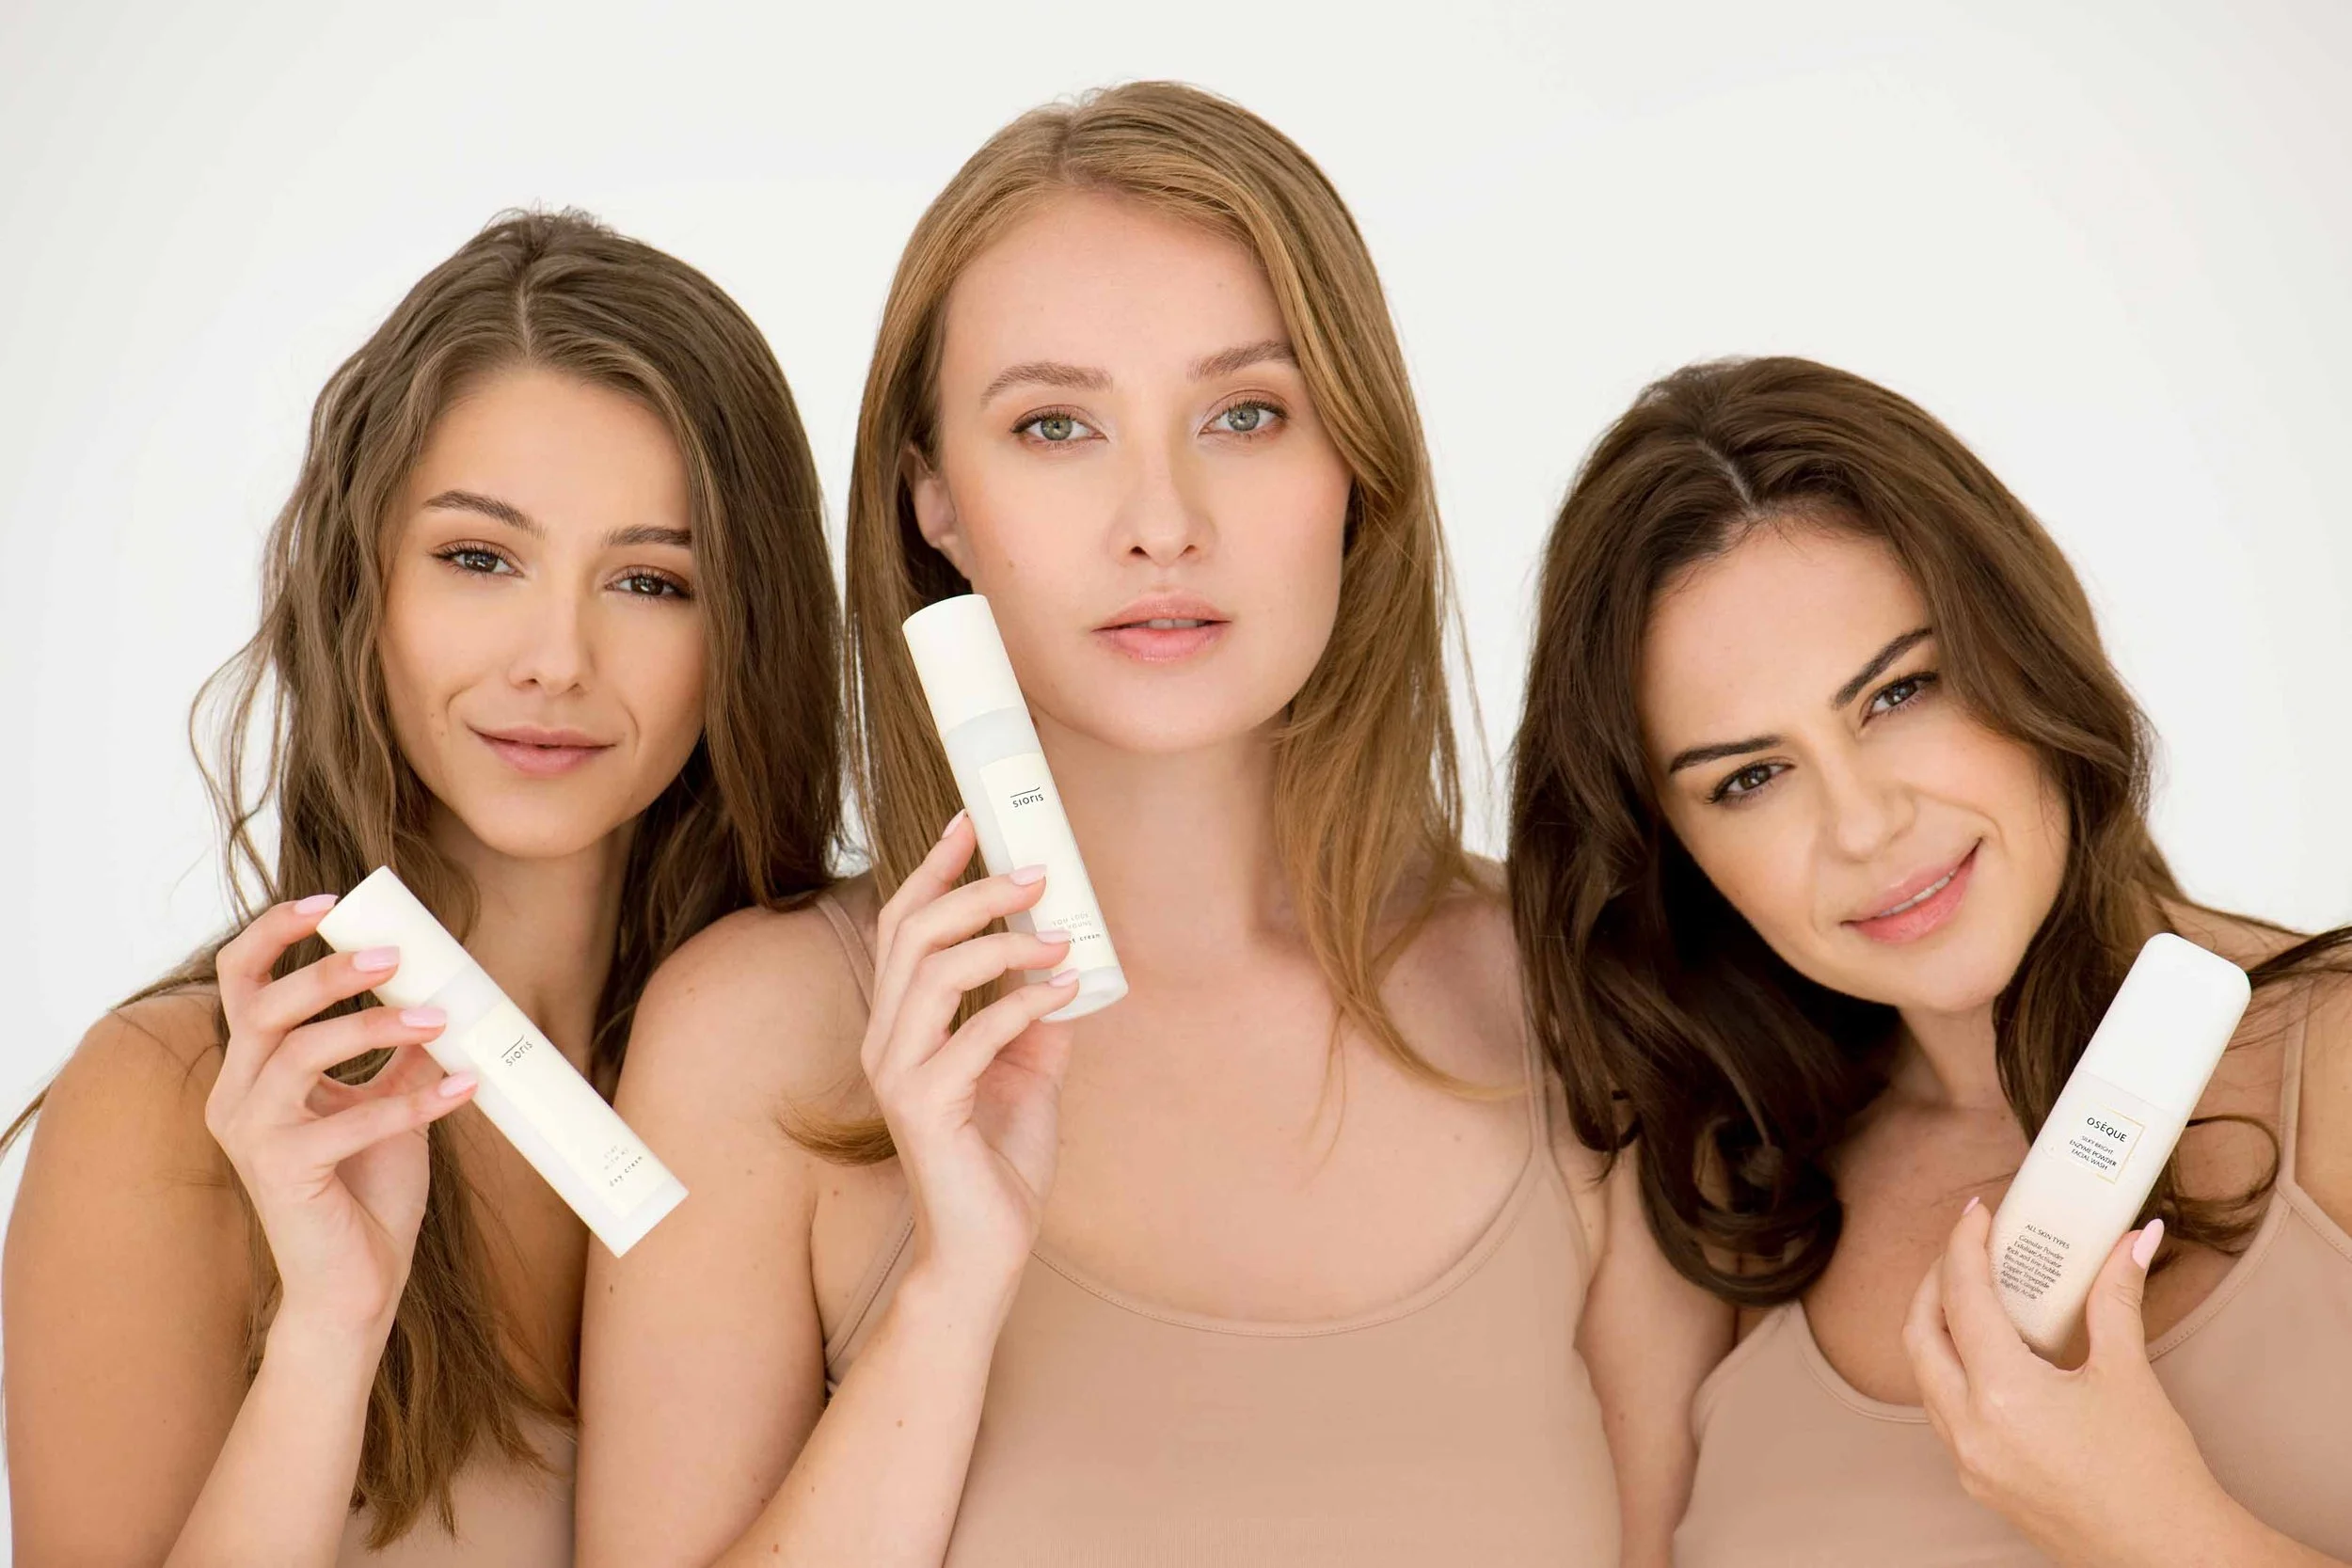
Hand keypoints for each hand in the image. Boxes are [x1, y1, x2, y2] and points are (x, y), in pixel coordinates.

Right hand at [205, 895, 477, 1338]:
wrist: (357, 1285)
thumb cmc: (366, 1193)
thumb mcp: (390, 1106)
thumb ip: (400, 1053)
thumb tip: (440, 992)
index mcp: (251, 1072)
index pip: (241, 984)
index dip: (275, 935)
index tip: (332, 902)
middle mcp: (236, 1097)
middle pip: (264, 1008)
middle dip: (330, 973)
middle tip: (396, 956)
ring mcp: (252, 1136)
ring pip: (299, 1054)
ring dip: (374, 1028)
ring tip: (439, 1020)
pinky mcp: (282, 1173)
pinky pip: (348, 1121)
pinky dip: (412, 1101)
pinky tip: (464, 1087)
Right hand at [863, 812, 1080, 1309]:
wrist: (984, 1251)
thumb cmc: (998, 1165)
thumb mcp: (1029, 1073)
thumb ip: (1036, 1019)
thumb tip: (1067, 965)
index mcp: (902, 1025)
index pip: (901, 927)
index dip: (932, 870)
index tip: (969, 823)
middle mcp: (887, 1041)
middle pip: (911, 933)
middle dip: (975, 891)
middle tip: (1037, 875)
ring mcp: (899, 1074)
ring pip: (934, 971)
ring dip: (1005, 942)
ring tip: (1060, 938)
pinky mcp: (925, 1108)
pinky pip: (975, 1033)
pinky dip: (1026, 1002)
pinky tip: (1068, 990)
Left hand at [1904, 1199, 2232, 1566]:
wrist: (2171, 1558)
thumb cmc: (2154, 1475)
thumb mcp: (2129, 1376)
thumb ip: (2117, 1299)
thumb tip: (2136, 1240)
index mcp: (2001, 1395)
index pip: (1962, 1299)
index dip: (1964, 1246)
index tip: (1976, 1214)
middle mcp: (1969, 1429)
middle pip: (1920, 1334)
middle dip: (1935, 1283)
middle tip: (1967, 1251)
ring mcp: (1968, 1461)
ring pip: (1926, 1377)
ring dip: (1940, 1329)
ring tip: (1975, 1296)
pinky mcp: (1979, 1482)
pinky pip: (1945, 1413)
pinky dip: (1954, 1373)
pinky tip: (1989, 1357)